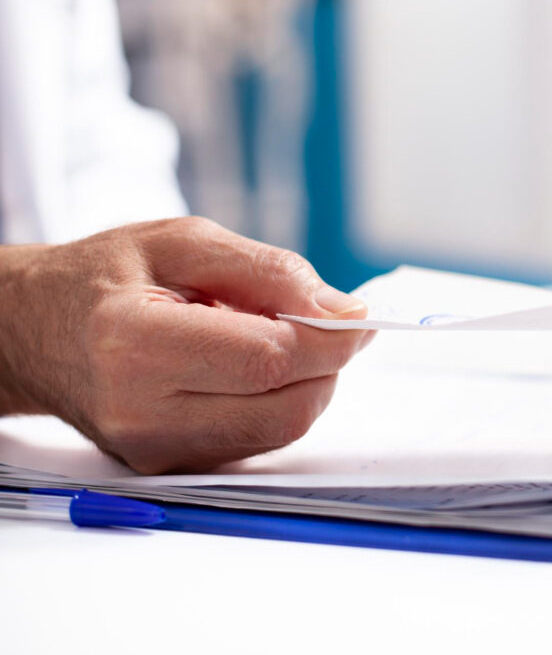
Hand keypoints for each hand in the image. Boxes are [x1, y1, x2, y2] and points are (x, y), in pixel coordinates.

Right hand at [0, 217, 372, 472]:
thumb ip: (268, 270)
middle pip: (285, 408)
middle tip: (326, 325)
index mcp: (135, 342)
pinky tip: (252, 369)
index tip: (359, 317)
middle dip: (327, 365)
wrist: (33, 330)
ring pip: (279, 432)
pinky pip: (255, 442)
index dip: (330, 339)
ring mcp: (153, 450)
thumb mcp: (182, 242)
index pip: (268, 359)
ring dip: (307, 386)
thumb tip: (342, 309)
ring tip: (278, 340)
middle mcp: (141, 412)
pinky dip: (277, 404)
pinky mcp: (167, 467)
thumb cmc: (104, 277)